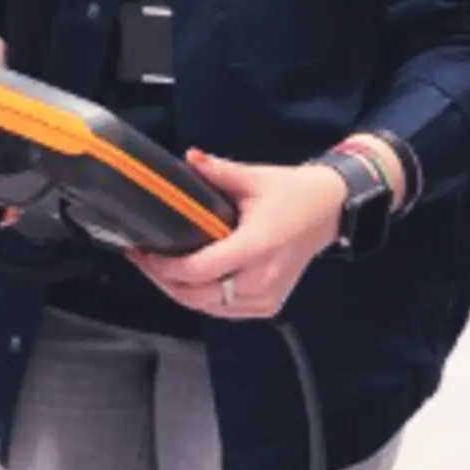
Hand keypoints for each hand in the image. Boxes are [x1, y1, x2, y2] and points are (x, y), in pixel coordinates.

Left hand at [127, 149, 346, 319]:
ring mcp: (266, 297)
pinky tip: (185, 282)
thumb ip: (219, 171)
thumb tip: (189, 157)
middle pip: (197, 296)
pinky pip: (225, 311)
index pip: (199, 270)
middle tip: (141, 259)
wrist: (328, 212)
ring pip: (208, 308)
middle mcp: (260, 280)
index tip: (142, 252)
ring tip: (156, 269)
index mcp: (256, 247)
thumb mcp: (254, 177)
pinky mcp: (269, 305)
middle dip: (163, 280)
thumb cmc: (292, 193)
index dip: (165, 266)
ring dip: (179, 292)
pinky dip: (202, 300)